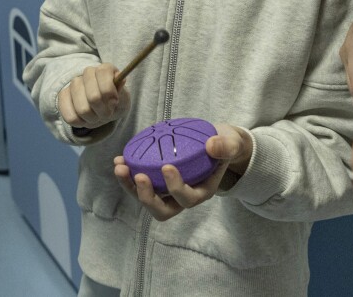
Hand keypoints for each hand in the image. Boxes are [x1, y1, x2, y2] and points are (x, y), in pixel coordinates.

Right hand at [57, 64, 129, 130]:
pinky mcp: (63, 96)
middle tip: (107, 114)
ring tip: (97, 116)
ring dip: (92, 119)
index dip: (110, 93)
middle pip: (94, 97)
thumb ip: (122, 91)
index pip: (103, 75)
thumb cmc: (115, 102)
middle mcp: (88, 72)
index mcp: (105, 69)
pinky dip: (80, 123)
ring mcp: (73, 84)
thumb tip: (120, 80)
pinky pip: (69, 116)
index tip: (115, 103)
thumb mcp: (124, 98)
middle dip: (103, 112)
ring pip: (82, 109)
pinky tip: (85, 118)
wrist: (103, 108)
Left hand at [113, 123, 253, 220]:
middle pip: (162, 210)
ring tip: (120, 167)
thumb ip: (226, 145)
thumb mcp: (232, 142)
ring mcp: (167, 191)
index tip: (166, 166)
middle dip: (147, 197)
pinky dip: (127, 175)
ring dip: (130, 187)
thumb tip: (212, 146)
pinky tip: (120, 159)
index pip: (187, 199)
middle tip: (138, 176)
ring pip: (146, 200)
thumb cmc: (224, 145)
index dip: (175, 188)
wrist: (215, 142)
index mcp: (202, 191)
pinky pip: (139, 184)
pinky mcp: (156, 182)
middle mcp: (182, 197)